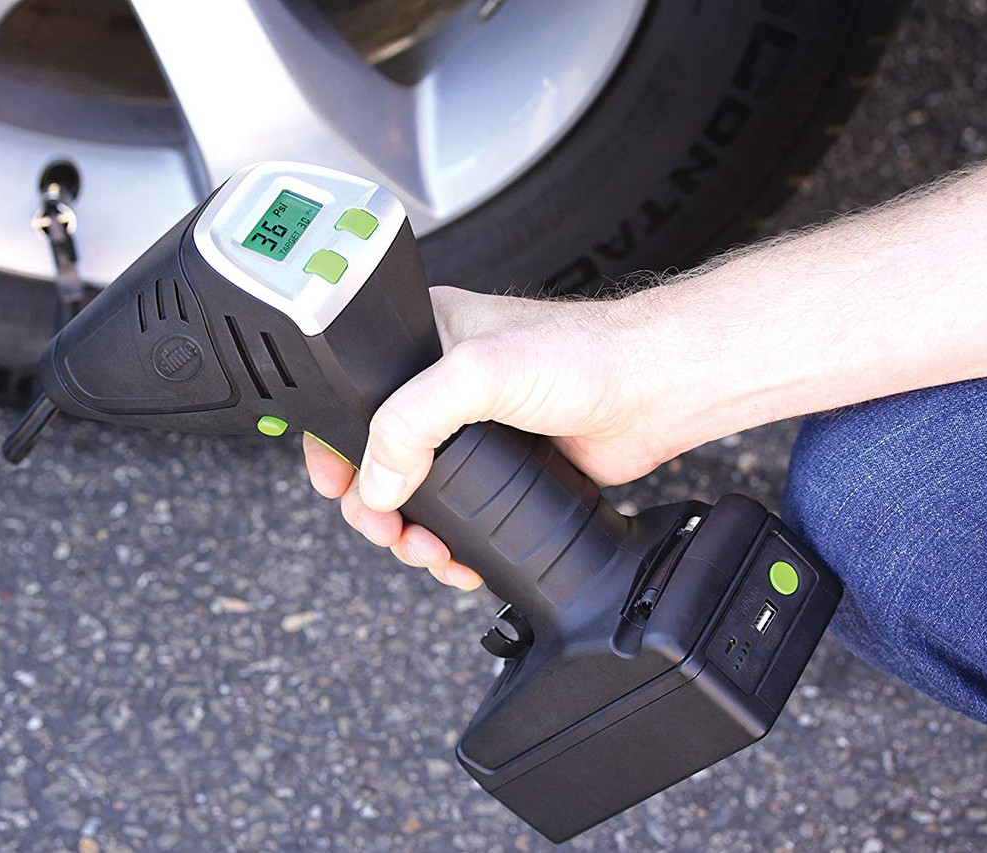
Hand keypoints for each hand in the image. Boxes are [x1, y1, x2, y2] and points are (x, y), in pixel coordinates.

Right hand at [303, 285, 672, 589]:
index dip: (334, 447)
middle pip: (378, 458)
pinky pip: (457, 513)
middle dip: (376, 506)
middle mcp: (437, 383)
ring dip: (412, 532)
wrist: (652, 392)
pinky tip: (459, 555)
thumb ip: (414, 420)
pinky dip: (451, 541)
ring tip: (429, 552)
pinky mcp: (499, 468)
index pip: (351, 398)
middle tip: (390, 532)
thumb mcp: (480, 372)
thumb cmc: (582, 355)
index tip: (335, 487)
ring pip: (415, 493)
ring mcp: (468, 430)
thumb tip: (378, 482)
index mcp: (420, 339)